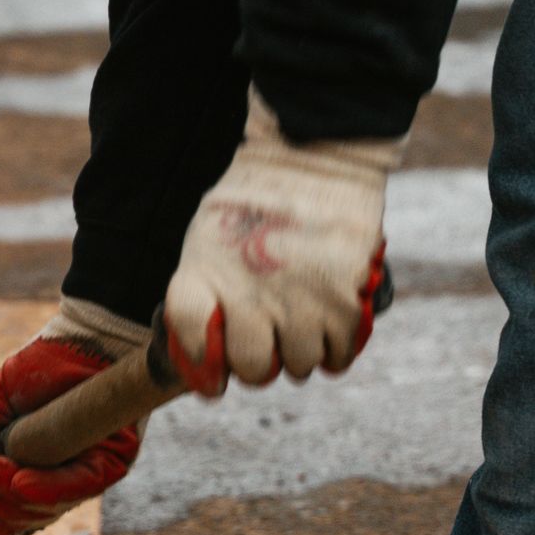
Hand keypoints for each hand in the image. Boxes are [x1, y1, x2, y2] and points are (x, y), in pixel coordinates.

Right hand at [0, 299, 147, 534]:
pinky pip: (78, 487)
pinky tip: (18, 482)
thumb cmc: (41, 367)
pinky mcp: (112, 461)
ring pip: (49, 507)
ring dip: (10, 494)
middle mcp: (66, 478)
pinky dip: (44, 490)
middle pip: (31, 516)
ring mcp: (89, 472)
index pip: (19, 512)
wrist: (83, 339)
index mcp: (37, 470)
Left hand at [164, 87, 399, 395]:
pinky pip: (338, 354)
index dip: (202, 367)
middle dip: (258, 368)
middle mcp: (248, 294)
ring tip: (300, 330)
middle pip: (250, 367)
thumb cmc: (255, 199)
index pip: (192, 339)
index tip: (213, 378)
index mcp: (205, 273)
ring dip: (299, 357)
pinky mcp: (342, 299)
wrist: (314, 156)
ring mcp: (297, 300)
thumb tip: (206, 342)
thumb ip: (203, 286)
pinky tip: (329, 333)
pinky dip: (335, 352)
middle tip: (266, 352)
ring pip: (297, 366)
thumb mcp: (207, 234)